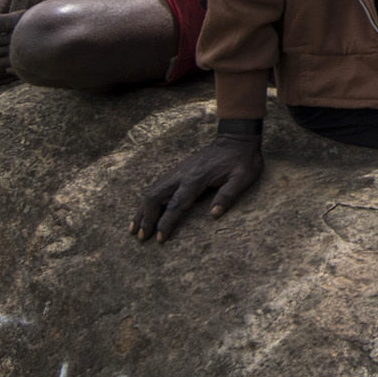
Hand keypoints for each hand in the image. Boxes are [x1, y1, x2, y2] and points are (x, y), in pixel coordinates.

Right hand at [134, 132, 265, 242]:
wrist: (236, 138)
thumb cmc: (242, 160)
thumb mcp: (243, 178)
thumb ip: (228, 195)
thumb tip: (214, 215)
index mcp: (196, 179)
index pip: (176, 204)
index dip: (166, 223)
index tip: (160, 238)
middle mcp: (182, 174)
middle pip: (155, 196)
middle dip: (146, 218)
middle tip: (142, 237)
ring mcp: (178, 171)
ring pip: (152, 190)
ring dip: (142, 210)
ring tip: (134, 229)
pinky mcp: (178, 170)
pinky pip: (157, 186)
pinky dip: (148, 200)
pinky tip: (143, 211)